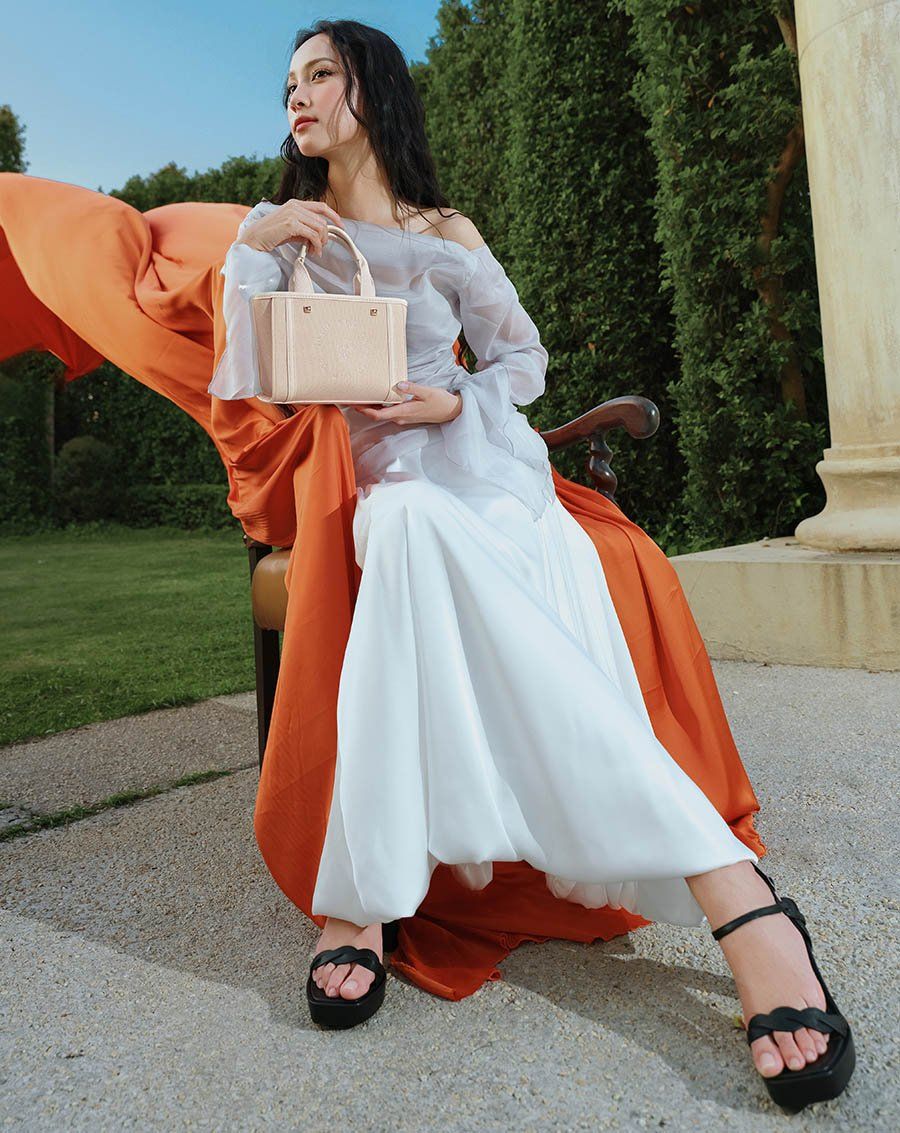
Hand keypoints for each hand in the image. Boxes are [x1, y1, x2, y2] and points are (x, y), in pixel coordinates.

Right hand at [236, 199, 345, 256]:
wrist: (254, 238)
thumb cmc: (271, 234)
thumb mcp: (290, 228)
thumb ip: (304, 228)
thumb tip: (318, 236)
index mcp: (295, 203)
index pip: (321, 206)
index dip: (334, 216)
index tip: (341, 226)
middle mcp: (295, 205)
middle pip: (322, 220)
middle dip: (325, 237)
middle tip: (319, 248)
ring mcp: (293, 213)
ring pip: (319, 228)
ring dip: (320, 243)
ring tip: (314, 251)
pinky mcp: (291, 224)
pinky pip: (312, 235)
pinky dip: (316, 245)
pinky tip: (312, 252)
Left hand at [340, 381, 462, 424]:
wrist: (451, 411)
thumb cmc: (440, 402)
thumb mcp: (428, 392)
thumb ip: (412, 388)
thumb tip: (398, 384)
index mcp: (404, 412)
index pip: (378, 414)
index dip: (364, 411)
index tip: (353, 403)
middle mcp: (400, 417)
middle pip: (376, 415)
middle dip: (362, 408)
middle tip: (349, 398)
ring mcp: (403, 417)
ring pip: (381, 413)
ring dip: (370, 407)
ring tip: (358, 396)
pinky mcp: (406, 414)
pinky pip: (388, 412)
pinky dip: (379, 406)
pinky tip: (375, 398)